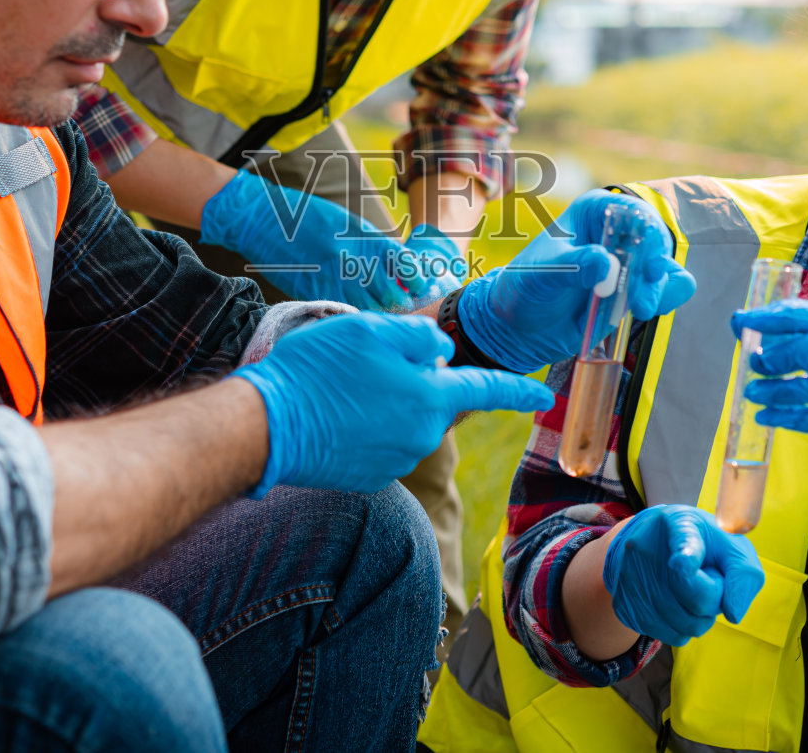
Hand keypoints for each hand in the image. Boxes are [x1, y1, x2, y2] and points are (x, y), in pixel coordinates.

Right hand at [201, 171, 460, 310]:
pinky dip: (353, 318)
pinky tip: (357, 321)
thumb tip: (397, 268)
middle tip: (406, 313)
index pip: (406, 265)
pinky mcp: (313, 291)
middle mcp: (353, 258)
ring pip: (368, 308)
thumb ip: (373, 246)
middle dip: (401, 306)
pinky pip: (342, 312)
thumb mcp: (348, 224)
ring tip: (385, 321)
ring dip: (379, 316)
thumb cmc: (307, 218)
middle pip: (391, 294)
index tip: (423, 289)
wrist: (264, 218)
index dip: (418, 281)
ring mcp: (332, 277)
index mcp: (366, 237)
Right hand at [234, 312, 552, 494]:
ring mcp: (394, 462)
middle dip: (416, 380)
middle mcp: (420, 437)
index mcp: (429, 399)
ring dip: (389, 401)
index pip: (486, 391)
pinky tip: (335, 412)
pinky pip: (383, 441)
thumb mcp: (371, 330)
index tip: (544, 396)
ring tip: (341, 386)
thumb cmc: (316, 370)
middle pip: (435, 400)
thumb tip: (442, 354)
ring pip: (407, 419)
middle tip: (365, 360)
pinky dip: (369, 424)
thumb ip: (419, 338)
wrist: (264, 426)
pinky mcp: (369, 477)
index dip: (518, 391)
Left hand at [457, 190, 695, 372]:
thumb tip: (606, 264)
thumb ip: (573, 267)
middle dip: (653, 273)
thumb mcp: (543, 275)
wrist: (519, 327)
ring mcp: (630, 264)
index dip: (649, 236)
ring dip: (659, 291)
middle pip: (657, 243)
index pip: (634, 213)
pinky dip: (664, 300)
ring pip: (667, 270)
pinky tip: (640, 312)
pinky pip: (668, 291)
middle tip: (640, 303)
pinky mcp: (636, 291)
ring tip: (638, 310)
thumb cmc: (525, 288)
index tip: (651, 266)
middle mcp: (618, 233)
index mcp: (596, 212)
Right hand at [602, 506, 763, 646]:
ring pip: (687, 626)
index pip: (684, 544)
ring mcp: (631, 580)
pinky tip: (678, 603)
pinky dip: (684, 627)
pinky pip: (673, 636)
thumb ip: (743, 573)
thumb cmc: (701, 542)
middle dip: (715, 597)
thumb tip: (732, 614)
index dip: (686, 557)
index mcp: (677, 524)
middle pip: (699, 601)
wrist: (648, 536)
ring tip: (691, 588)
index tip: (683, 563)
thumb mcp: (728, 542)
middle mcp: (646, 550)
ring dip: (701, 616)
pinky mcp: (625, 606)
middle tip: (707, 577)